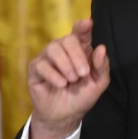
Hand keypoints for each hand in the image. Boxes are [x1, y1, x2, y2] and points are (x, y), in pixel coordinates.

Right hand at [27, 19, 110, 138]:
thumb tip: (101, 48)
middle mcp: (63, 50)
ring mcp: (47, 58)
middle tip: (83, 73)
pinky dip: (53, 75)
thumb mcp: (98, 83)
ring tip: (72, 80)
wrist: (66, 115)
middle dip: (77, 56)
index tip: (87, 23)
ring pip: (53, 49)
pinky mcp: (35, 69)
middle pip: (67, 39)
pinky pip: (41, 64)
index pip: (80, 33)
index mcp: (80, 50)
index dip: (83, 27)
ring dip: (65, 65)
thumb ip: (102, 67)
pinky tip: (61, 84)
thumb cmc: (82, 96)